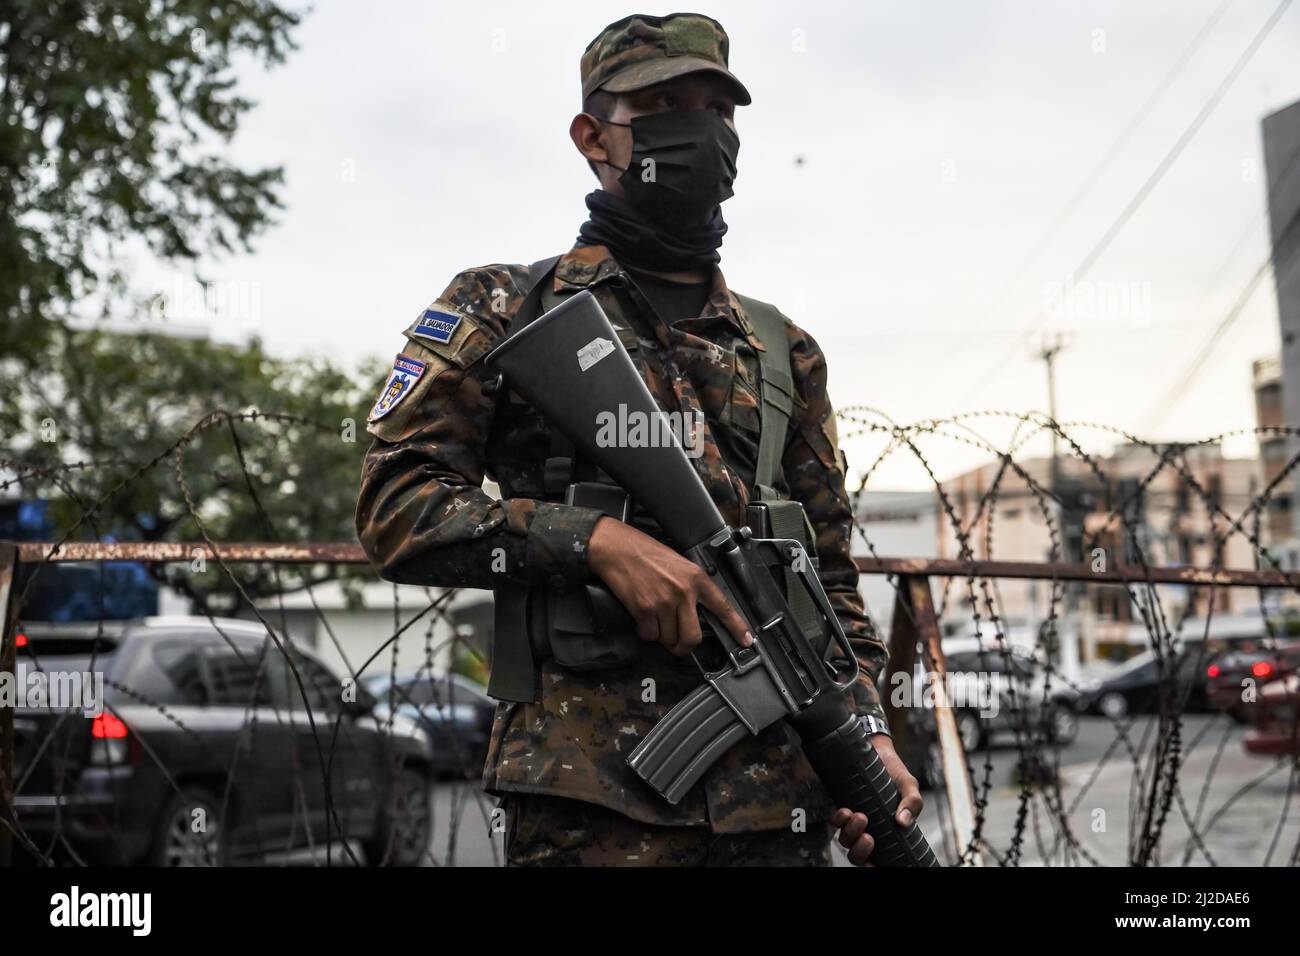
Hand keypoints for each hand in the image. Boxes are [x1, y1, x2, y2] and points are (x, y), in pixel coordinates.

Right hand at [587, 516, 751, 654]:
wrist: (616, 547)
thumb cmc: (643, 552)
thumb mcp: (678, 563)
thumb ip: (690, 586)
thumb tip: (695, 612)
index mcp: (696, 577)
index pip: (723, 606)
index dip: (737, 627)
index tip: (747, 640)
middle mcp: (683, 591)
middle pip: (693, 637)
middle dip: (684, 645)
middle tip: (678, 643)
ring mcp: (664, 602)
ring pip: (669, 639)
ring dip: (661, 635)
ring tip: (654, 618)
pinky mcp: (645, 610)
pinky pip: (650, 635)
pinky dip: (645, 631)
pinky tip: (642, 616)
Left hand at [830, 733, 922, 866]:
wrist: (876, 749)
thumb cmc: (894, 771)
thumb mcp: (909, 786)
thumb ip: (912, 803)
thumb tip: (903, 821)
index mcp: (888, 832)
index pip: (878, 858)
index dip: (872, 865)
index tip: (873, 866)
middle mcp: (870, 829)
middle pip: (858, 856)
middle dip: (860, 852)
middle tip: (869, 837)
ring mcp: (854, 820)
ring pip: (845, 841)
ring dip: (851, 833)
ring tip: (861, 817)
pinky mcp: (842, 806)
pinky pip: (835, 822)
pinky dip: (839, 820)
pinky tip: (847, 810)